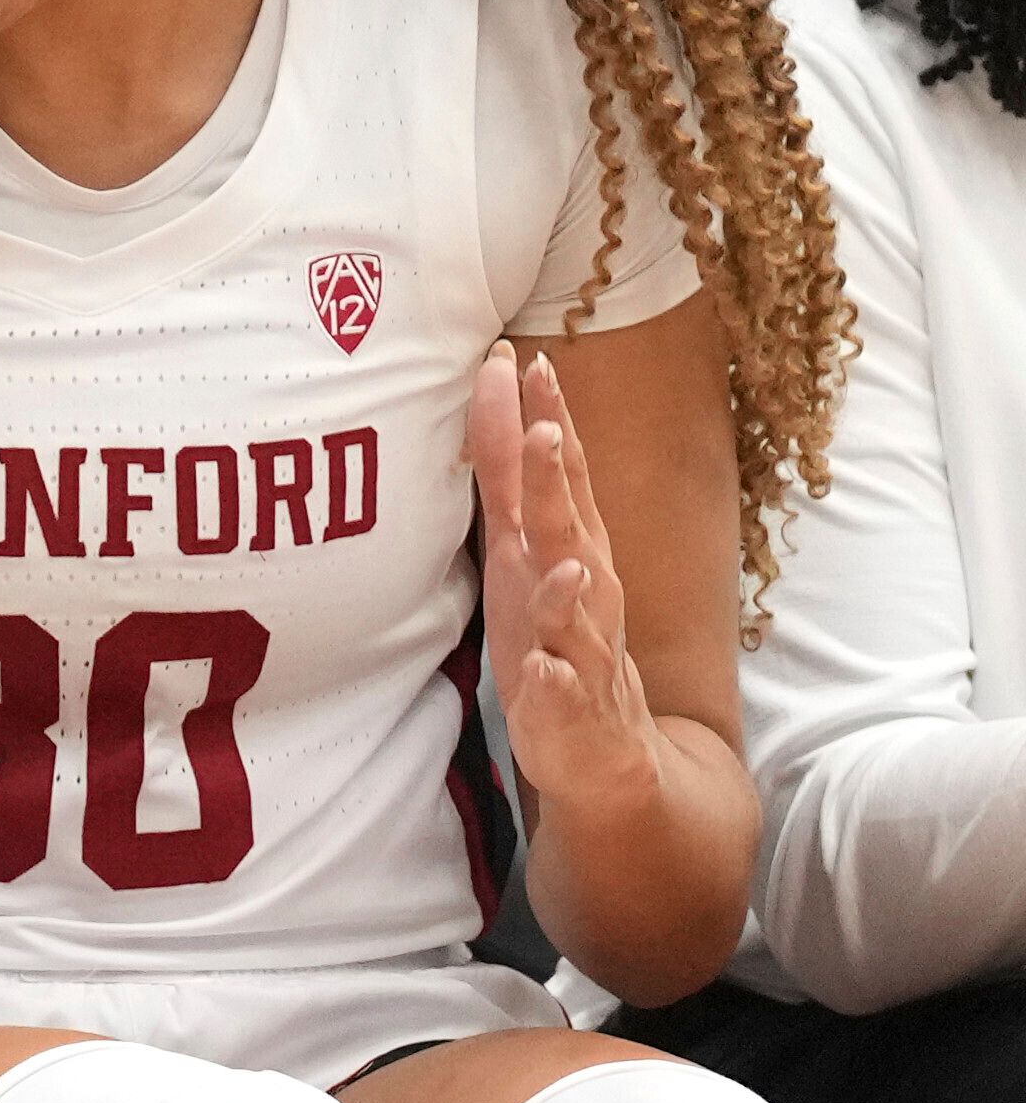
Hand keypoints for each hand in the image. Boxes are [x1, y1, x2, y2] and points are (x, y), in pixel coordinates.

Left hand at [471, 347, 664, 810]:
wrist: (602, 744)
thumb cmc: (554, 631)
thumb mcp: (525, 550)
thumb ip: (514, 483)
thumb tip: (501, 401)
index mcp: (566, 545)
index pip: (555, 473)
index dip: (540, 418)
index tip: (522, 358)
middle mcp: (581, 587)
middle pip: (568, 525)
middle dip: (555, 481)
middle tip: (541, 427)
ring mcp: (580, 646)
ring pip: (576, 609)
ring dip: (568, 583)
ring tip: (563, 560)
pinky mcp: (570, 704)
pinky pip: (564, 690)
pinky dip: (555, 677)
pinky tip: (543, 667)